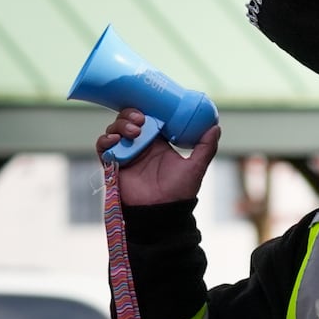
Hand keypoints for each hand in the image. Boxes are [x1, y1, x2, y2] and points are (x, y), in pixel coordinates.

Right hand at [94, 109, 220, 205]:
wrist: (162, 211)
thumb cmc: (179, 191)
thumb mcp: (195, 167)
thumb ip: (205, 148)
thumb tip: (216, 127)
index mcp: (159, 142)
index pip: (149, 118)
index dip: (147, 109)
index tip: (151, 107)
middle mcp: (141, 145)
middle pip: (129, 119)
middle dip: (131, 114)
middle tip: (140, 120)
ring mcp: (126, 153)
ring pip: (115, 129)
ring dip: (120, 125)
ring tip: (133, 132)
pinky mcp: (113, 163)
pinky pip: (103, 146)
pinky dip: (105, 140)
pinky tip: (115, 140)